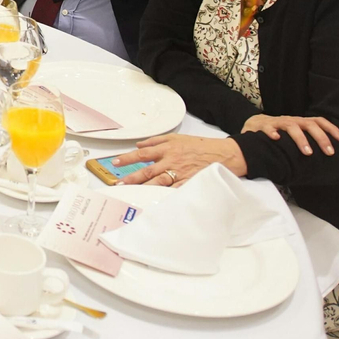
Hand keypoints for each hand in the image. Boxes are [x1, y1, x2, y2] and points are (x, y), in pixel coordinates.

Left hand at [113, 133, 246, 185]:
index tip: (115, 163)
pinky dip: (163, 196)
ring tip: (130, 193)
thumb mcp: (177, 137)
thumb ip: (156, 141)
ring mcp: (180, 174)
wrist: (223, 154)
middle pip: (147, 171)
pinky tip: (152, 201)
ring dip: (143, 188)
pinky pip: (173, 191)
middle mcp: (171, 161)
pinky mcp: (188, 183)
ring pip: (157, 182)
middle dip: (131, 177)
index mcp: (167, 149)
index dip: (128, 158)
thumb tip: (139, 144)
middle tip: (118, 183)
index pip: (143, 154)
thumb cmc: (199, 146)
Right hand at [241, 113, 338, 155]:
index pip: (319, 121)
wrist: (253, 125)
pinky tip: (276, 139)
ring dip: (301, 139)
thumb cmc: (279, 133)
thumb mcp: (295, 134)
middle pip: (309, 124)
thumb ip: (309, 141)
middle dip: (321, 138)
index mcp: (300, 122)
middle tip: (330, 152)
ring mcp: (276, 122)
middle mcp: (291, 120)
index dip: (332, 129)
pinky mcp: (261, 126)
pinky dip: (272, 132)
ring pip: (291, 126)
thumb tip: (329, 155)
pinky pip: (267, 128)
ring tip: (308, 152)